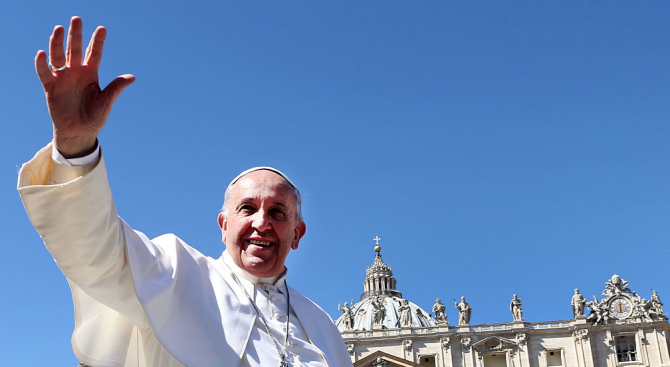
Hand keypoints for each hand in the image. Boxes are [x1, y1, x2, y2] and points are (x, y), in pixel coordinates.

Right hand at [35, 16, 134, 157]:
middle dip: (76, 35)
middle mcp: (76, 72)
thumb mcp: (106, 102)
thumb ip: (116, 88)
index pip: (95, 53)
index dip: (97, 41)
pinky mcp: (51, 87)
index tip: (102, 29)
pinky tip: (42, 53)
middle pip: (75, 49)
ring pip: (58, 56)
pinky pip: (45, 73)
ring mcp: (63, 78)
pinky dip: (41, 64)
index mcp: (91, 74)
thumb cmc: (94, 117)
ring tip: (59, 28)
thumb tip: (132, 77)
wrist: (80, 132)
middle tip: (77, 19)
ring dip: (58, 43)